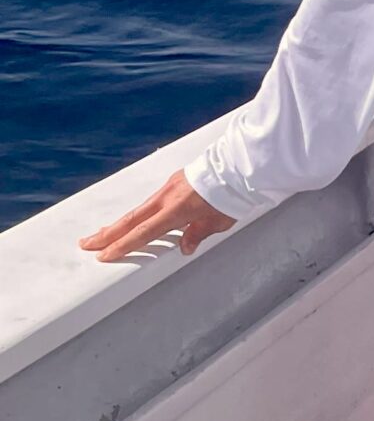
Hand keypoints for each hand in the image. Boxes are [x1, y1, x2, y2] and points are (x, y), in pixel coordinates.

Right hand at [80, 170, 234, 264]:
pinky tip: (134, 219)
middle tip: (86, 243)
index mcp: (177, 210)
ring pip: (139, 209)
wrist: (240, 165)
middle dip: (107, 233)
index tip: (104, 255)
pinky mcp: (174, 180)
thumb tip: (183, 247)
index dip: (122, 246)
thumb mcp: (218, 222)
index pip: (143, 233)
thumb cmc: (233, 194)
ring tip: (103, 234)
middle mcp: (168, 198)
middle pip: (131, 219)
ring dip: (121, 223)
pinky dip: (139, 212)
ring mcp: (169, 187)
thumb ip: (198, 234)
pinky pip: (152, 200)